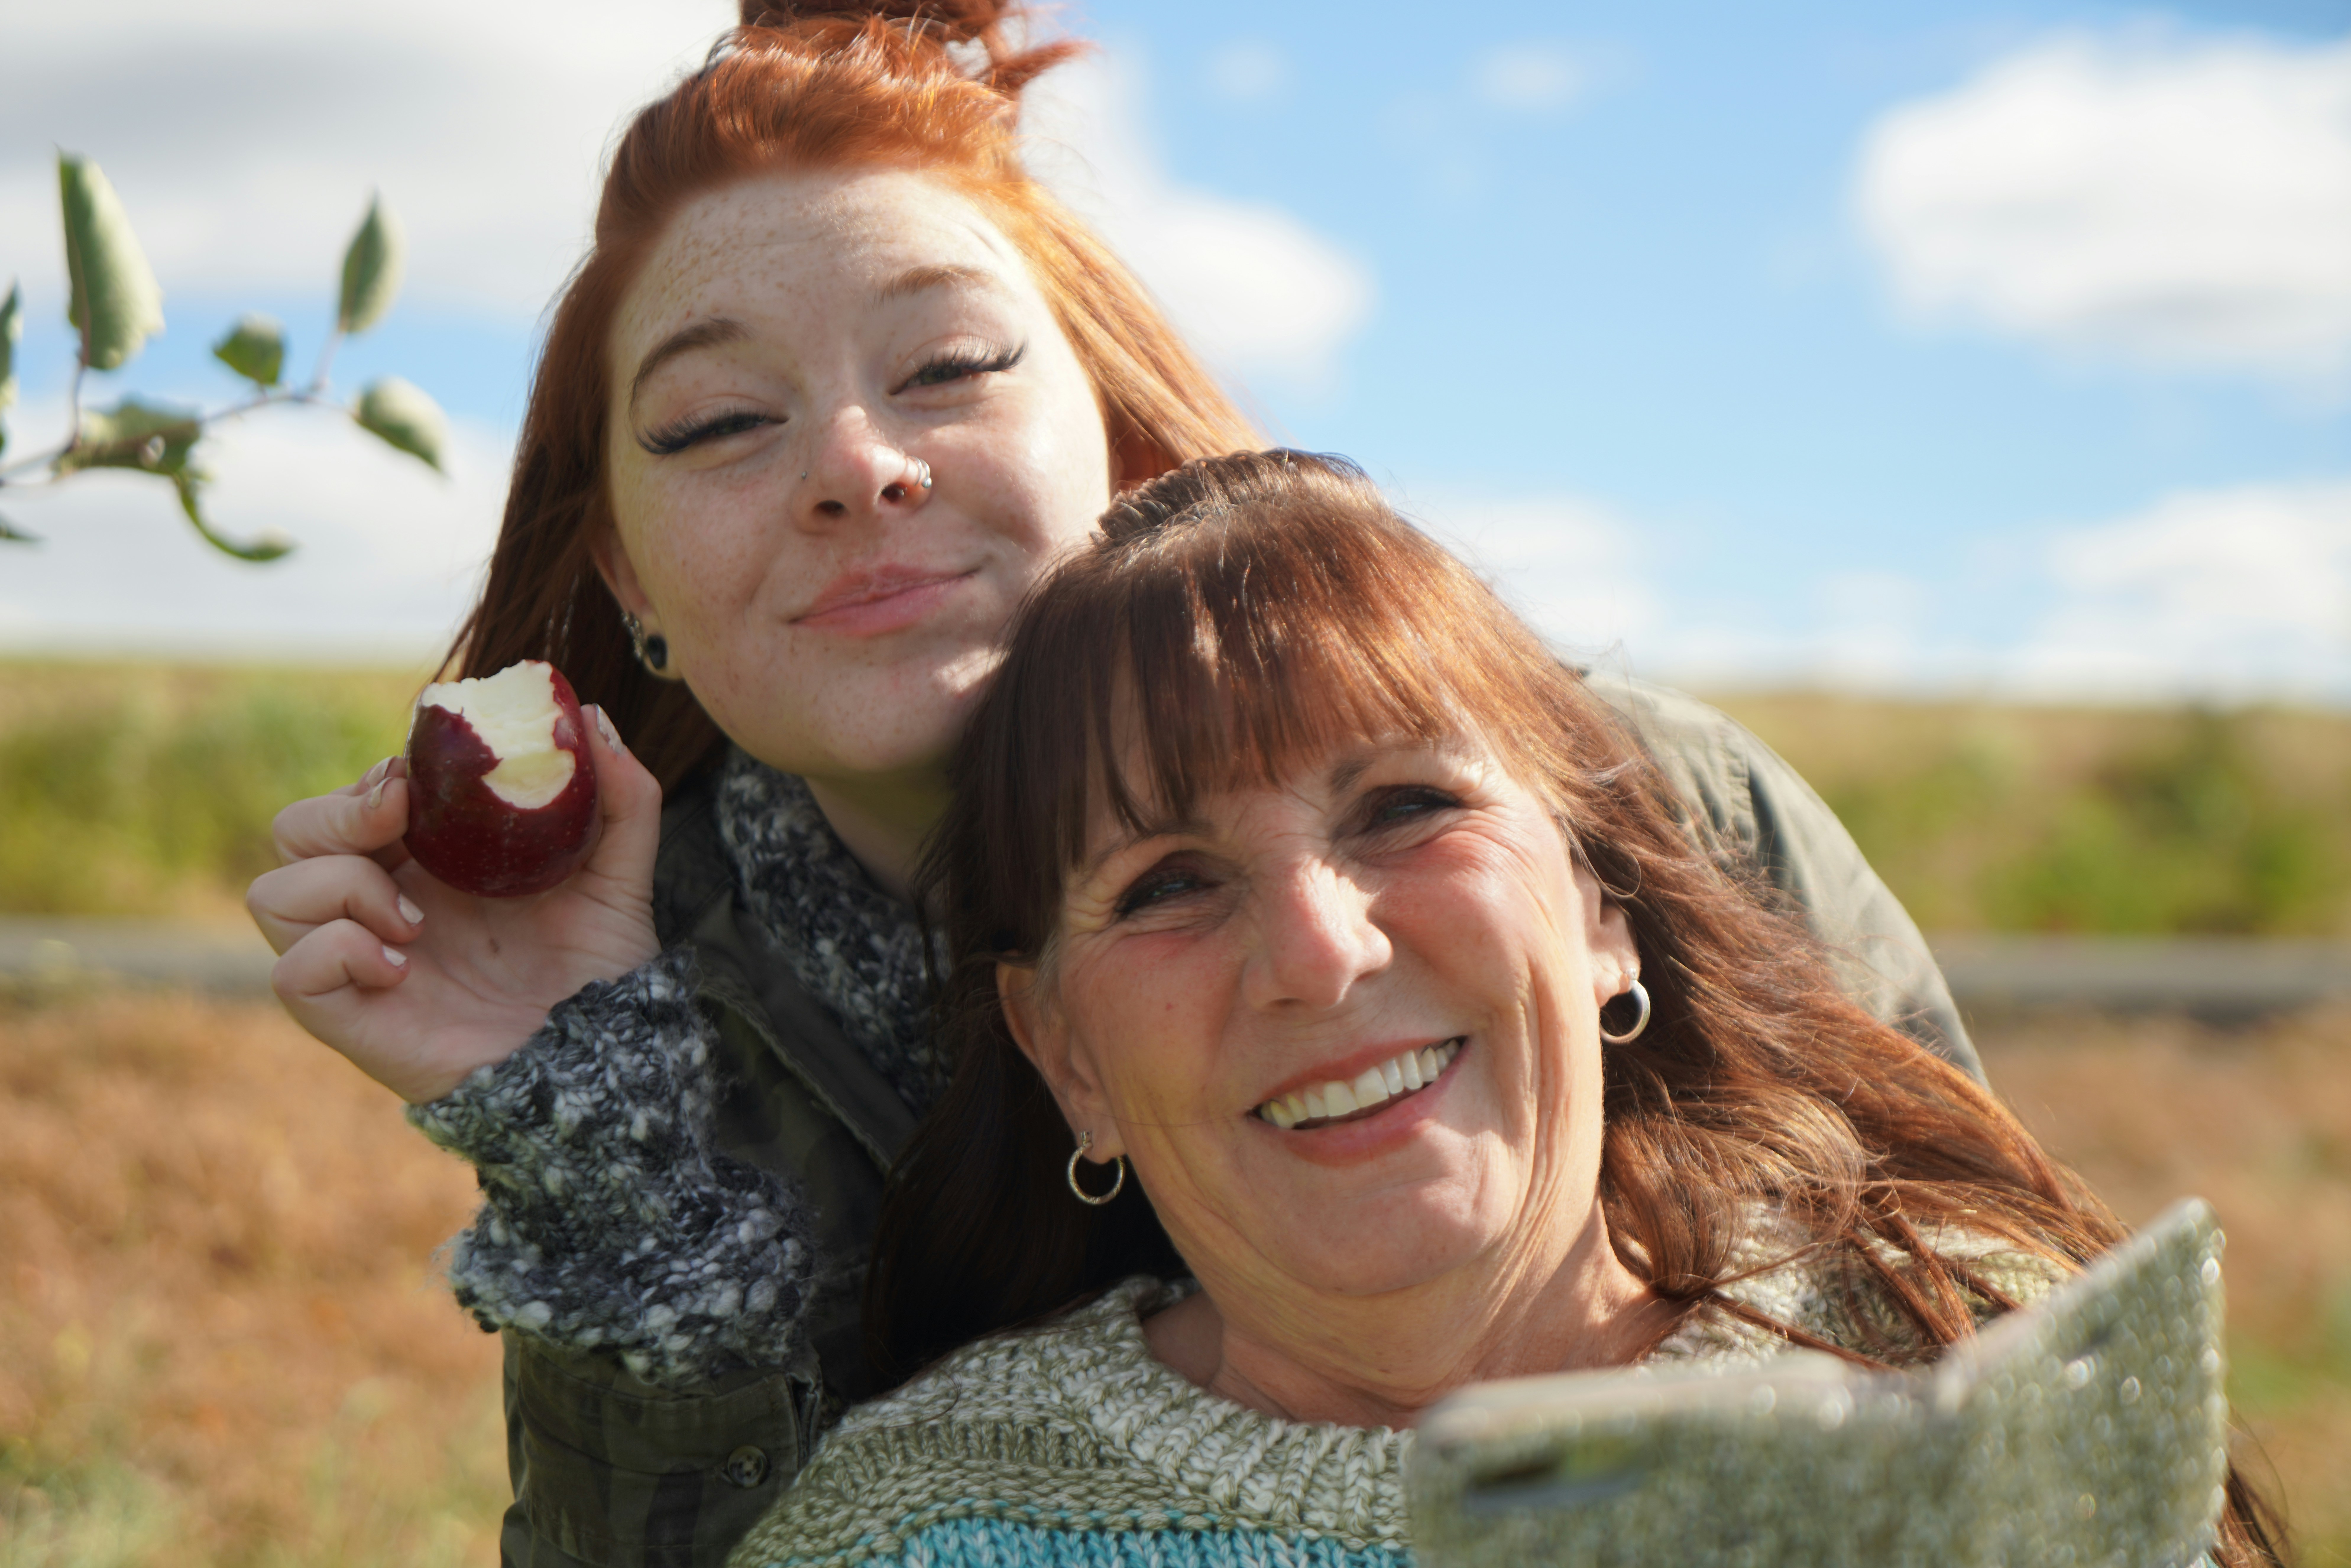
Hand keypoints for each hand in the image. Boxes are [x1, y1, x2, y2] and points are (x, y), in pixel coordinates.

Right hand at [247, 706, 664, 1102]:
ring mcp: (356, 961)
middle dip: (336, 811)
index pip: (356, 797)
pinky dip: (339, 953)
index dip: (373, 776)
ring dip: (341, 885)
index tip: (416, 778)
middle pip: (293, 831)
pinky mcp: (347, 1017)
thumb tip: (590, 716)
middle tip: (400, 820)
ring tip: (418, 921)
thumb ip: (621, 798)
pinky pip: (290, 973)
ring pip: (272, 893)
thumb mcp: (622, 878)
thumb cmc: (599, 975)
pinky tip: (405, 969)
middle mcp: (380, 905)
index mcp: (427, 865)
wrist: (599, 1060)